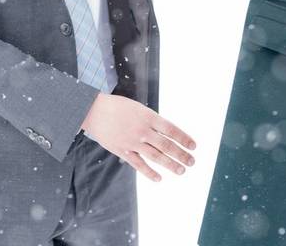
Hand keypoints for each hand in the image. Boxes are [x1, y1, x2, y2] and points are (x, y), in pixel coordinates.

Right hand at [81, 93, 196, 181]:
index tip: (193, 146)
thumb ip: (151, 120)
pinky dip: (149, 172)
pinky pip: (138, 164)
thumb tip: (166, 133)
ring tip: (181, 171)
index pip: (171, 130)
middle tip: (192, 162)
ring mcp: (132, 141)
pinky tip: (159, 178)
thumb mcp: (138, 108)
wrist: (92, 110)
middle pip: (166, 145)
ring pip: (155, 156)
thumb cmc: (117, 107)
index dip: (184, 138)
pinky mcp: (122, 150)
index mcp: (148, 116)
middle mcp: (142, 130)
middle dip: (181, 154)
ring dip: (170, 165)